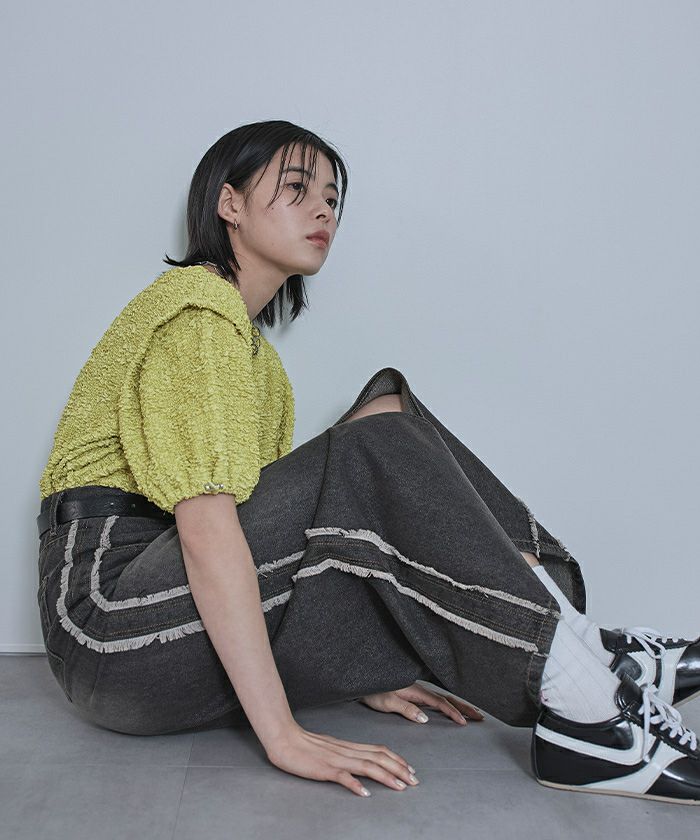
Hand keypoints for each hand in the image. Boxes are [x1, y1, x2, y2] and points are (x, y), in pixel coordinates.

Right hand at [265, 721, 418, 796]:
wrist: (282, 737)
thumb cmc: (303, 744)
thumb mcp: (328, 748)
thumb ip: (344, 755)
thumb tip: (360, 765)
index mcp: (347, 746)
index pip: (378, 750)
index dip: (396, 759)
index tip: (410, 769)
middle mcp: (345, 751)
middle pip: (378, 758)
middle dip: (399, 769)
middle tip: (414, 781)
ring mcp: (335, 759)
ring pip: (366, 766)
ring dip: (386, 777)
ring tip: (400, 786)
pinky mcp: (323, 769)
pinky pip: (342, 776)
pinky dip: (355, 785)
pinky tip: (365, 794)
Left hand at [357, 682, 484, 725]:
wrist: (363, 682)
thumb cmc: (373, 692)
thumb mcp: (388, 702)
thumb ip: (406, 709)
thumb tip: (425, 718)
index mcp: (416, 690)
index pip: (440, 702)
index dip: (453, 712)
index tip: (464, 722)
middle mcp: (420, 689)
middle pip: (447, 698)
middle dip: (465, 707)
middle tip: (481, 716)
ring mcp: (418, 691)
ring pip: (443, 698)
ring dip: (459, 705)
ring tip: (473, 712)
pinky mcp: (414, 694)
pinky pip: (436, 699)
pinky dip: (448, 704)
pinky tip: (452, 708)